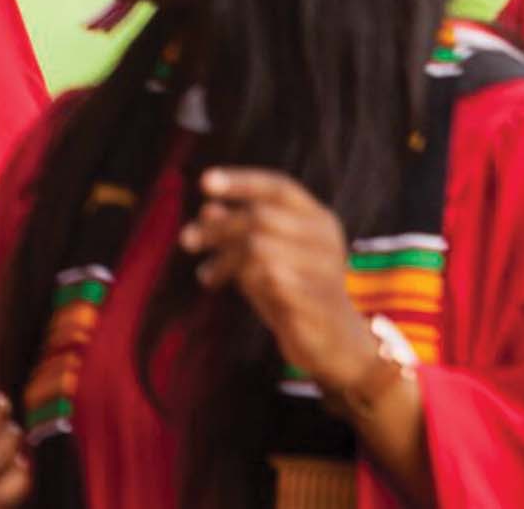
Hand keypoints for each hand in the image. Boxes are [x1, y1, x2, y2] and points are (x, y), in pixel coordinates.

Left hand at [179, 167, 373, 394]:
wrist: (336, 342)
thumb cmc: (295, 290)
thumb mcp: (264, 256)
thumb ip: (240, 232)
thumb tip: (208, 209)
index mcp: (318, 219)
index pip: (279, 187)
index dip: (241, 181)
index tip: (204, 182)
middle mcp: (326, 239)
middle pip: (260, 216)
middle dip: (218, 228)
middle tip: (187, 241)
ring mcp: (325, 270)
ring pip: (259, 247)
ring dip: (224, 259)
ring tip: (208, 274)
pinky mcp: (317, 301)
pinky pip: (269, 280)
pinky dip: (243, 280)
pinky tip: (233, 288)